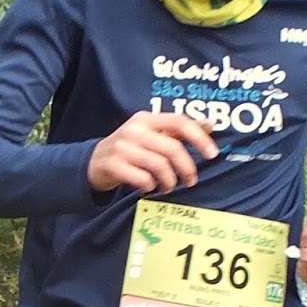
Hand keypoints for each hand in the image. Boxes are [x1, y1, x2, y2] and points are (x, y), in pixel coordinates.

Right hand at [88, 111, 218, 193]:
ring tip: (168, 186)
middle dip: (187, 168)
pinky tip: (149, 187)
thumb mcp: (152, 134)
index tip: (212, 154)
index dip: (199, 138)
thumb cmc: (130, 149)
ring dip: (169, 181)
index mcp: (147, 119)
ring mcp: (122, 147)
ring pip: (159, 165)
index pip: (179, 122)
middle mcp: (135, 130)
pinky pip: (142, 179)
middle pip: (172, 148)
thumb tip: (210, 124)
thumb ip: (178, 130)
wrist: (93, 162)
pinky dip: (150, 186)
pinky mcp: (114, 165)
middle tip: (190, 181)